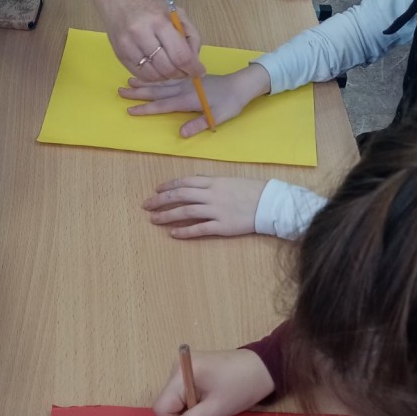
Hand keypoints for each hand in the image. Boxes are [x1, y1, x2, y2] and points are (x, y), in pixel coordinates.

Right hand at [99, 0, 204, 82]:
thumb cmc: (150, 4)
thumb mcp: (176, 13)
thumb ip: (190, 35)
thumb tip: (195, 62)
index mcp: (159, 21)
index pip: (180, 56)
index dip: (193, 69)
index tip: (199, 72)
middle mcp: (142, 34)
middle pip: (168, 68)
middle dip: (181, 74)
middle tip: (185, 70)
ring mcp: (128, 46)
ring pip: (154, 76)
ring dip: (167, 77)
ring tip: (171, 68)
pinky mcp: (119, 54)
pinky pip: (141, 75)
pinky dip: (153, 77)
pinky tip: (157, 68)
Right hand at [118, 64, 270, 136]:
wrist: (240, 85)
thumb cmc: (230, 103)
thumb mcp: (217, 117)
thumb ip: (199, 124)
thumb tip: (181, 134)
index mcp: (188, 99)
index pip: (163, 105)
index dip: (146, 109)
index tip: (130, 110)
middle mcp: (184, 88)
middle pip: (157, 91)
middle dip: (138, 92)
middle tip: (120, 92)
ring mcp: (185, 82)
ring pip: (160, 83)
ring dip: (144, 83)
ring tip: (128, 82)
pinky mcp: (189, 79)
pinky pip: (168, 78)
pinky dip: (156, 78)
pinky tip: (148, 77)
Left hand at [142, 175, 266, 237]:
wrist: (270, 203)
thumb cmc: (252, 190)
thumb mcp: (230, 180)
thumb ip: (213, 183)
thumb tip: (196, 186)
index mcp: (214, 182)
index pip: (185, 181)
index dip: (168, 185)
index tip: (157, 189)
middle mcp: (211, 195)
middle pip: (180, 195)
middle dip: (160, 200)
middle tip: (146, 205)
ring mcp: (216, 211)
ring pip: (185, 212)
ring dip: (167, 215)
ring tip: (154, 219)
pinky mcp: (222, 226)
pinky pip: (199, 229)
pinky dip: (184, 231)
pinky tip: (173, 234)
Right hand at [154, 348, 274, 415]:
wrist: (262, 367)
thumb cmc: (242, 387)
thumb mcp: (216, 409)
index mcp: (180, 372)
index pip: (161, 408)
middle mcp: (176, 367)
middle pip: (166, 403)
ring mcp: (183, 368)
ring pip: (174, 401)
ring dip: (188, 412)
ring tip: (210, 410)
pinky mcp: (191, 371)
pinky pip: (182, 394)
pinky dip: (192, 404)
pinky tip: (209, 403)